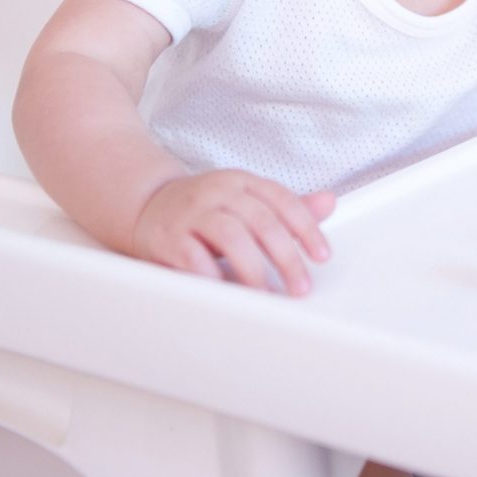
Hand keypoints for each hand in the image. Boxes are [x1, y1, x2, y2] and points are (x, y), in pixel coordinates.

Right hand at [131, 170, 334, 296]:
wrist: (146, 205)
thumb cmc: (205, 209)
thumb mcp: (246, 202)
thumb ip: (285, 207)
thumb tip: (330, 203)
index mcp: (243, 181)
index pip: (283, 201)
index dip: (307, 229)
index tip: (321, 257)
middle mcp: (219, 191)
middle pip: (262, 221)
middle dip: (286, 257)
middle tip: (300, 286)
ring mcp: (192, 212)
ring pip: (231, 236)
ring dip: (253, 269)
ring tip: (267, 294)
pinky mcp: (168, 236)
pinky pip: (193, 256)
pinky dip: (213, 276)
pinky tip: (227, 293)